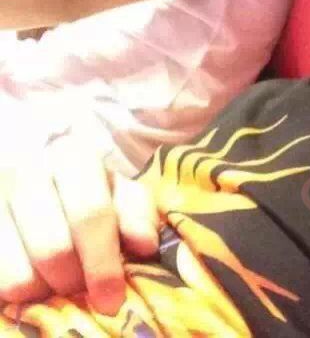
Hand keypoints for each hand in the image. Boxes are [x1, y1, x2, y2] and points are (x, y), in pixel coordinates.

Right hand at [0, 132, 158, 314]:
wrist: (39, 177)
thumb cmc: (87, 189)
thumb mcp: (117, 191)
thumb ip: (136, 214)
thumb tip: (144, 245)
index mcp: (72, 156)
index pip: (90, 213)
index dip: (103, 262)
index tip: (112, 298)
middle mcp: (28, 171)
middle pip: (53, 248)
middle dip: (74, 281)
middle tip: (84, 290)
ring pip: (19, 273)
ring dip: (45, 291)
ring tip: (58, 282)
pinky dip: (19, 294)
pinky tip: (36, 279)